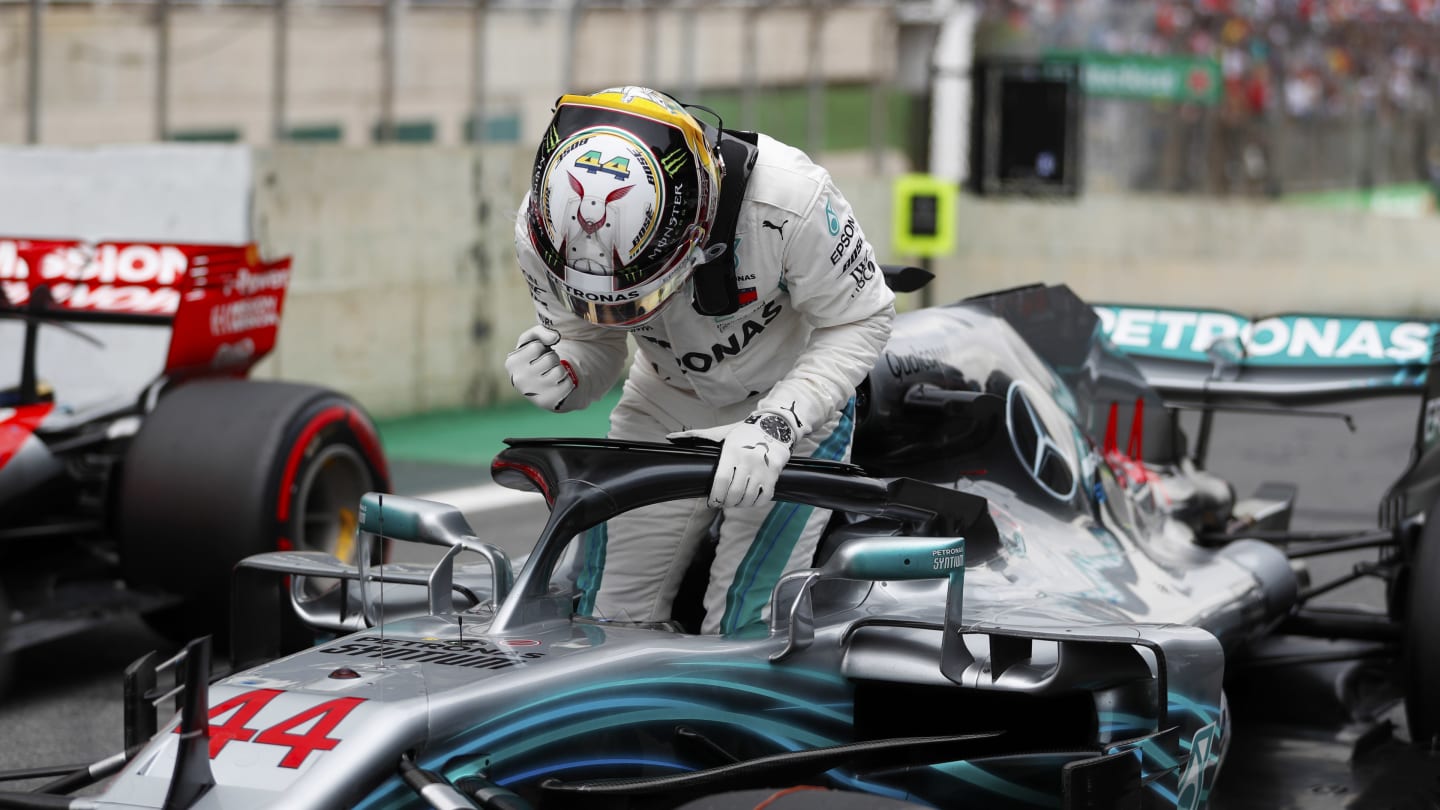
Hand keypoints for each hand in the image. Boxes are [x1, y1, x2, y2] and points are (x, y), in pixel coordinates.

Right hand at [505, 325, 576, 411]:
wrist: (541, 386)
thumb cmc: (535, 359)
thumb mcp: (532, 341)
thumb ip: (540, 332)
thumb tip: (555, 337)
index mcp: (512, 363)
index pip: (537, 347)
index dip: (542, 348)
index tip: (537, 356)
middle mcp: (519, 380)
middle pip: (551, 359)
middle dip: (553, 358)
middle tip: (546, 365)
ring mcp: (533, 393)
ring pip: (560, 371)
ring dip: (560, 370)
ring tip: (551, 374)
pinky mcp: (548, 402)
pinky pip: (568, 384)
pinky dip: (566, 381)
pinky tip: (557, 385)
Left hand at [669, 412, 796, 507]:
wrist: (775, 426)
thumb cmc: (743, 432)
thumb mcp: (721, 432)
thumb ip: (696, 436)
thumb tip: (670, 437)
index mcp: (733, 451)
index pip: (721, 481)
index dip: (715, 496)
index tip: (711, 501)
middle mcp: (749, 461)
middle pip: (734, 493)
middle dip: (725, 502)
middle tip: (721, 502)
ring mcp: (763, 470)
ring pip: (748, 498)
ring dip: (739, 504)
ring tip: (734, 501)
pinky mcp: (774, 475)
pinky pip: (763, 498)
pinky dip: (754, 503)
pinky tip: (748, 499)